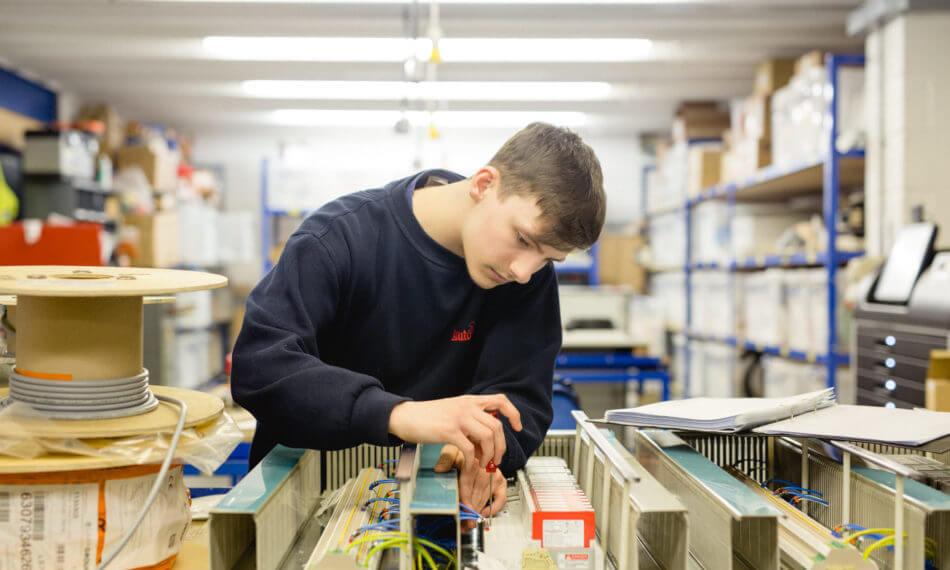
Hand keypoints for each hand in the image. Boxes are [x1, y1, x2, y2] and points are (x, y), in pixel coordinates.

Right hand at [388, 394, 521, 469]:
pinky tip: (469, 465)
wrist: (404, 416)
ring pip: (487, 437)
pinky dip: (472, 461)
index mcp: (469, 401)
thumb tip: (484, 442)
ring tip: (483, 464)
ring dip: (489, 455)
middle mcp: (467, 406)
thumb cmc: (426, 417)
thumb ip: (470, 422)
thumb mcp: (452, 412)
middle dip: (501, 446)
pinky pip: (469, 448)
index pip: (500, 400)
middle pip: (497, 426)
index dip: (513, 414)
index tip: (517, 427)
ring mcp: (458, 418)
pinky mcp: (448, 430)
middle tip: (496, 459)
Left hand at [435, 444, 506, 529]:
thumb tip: (439, 469)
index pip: (467, 486)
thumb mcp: (452, 451)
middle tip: (462, 523)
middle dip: (468, 512)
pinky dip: (494, 509)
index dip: (464, 501)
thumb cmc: (464, 450)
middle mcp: (485, 470)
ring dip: (477, 513)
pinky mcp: (501, 481)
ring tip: (469, 523)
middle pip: (475, 496)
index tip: (462, 512)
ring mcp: (494, 476)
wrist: (479, 445)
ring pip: (485, 500)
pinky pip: (501, 499)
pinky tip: (485, 514)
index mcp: (472, 463)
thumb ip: (445, 460)